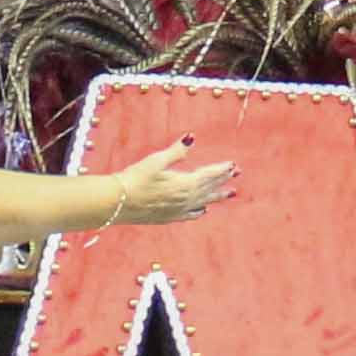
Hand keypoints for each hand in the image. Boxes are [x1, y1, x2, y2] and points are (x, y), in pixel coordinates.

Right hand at [95, 144, 235, 225]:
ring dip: (217, 196)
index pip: (208, 175)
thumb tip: (191, 138)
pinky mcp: (168, 217)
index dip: (221, 170)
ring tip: (229, 193)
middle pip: (209, 189)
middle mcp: (185, 199)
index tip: (234, 165)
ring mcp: (177, 210)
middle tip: (237, 175)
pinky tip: (203, 210)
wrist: (118, 203)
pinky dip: (199, 210)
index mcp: (184, 184)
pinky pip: (190, 214)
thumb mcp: (156, 160)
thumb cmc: (136, 179)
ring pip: (203, 202)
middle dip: (223, 181)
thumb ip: (176, 151)